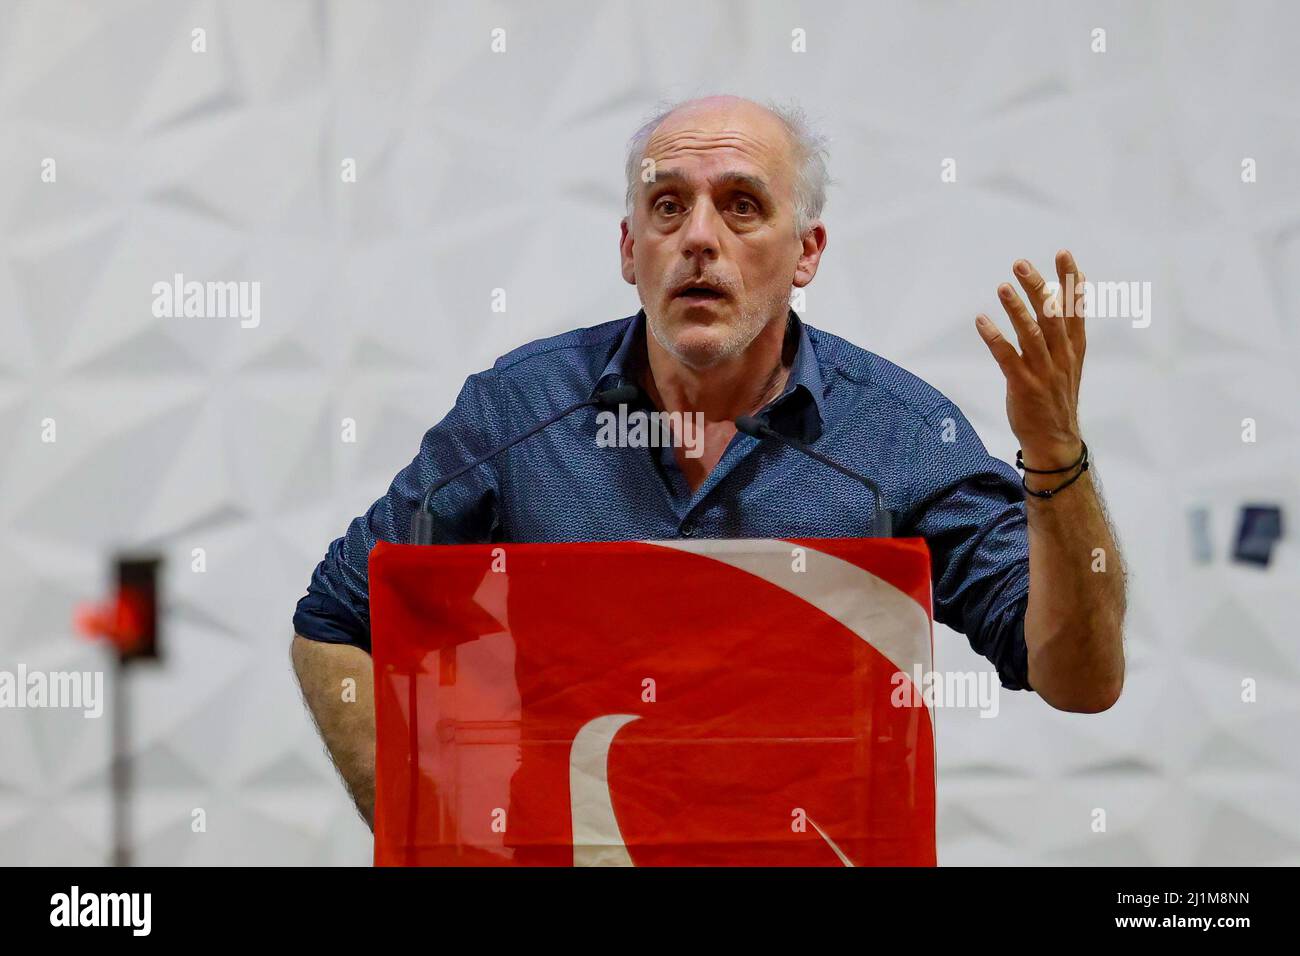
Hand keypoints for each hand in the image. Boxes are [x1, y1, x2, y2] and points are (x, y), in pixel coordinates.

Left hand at [975, 250, 1086, 471]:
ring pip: (1032, 334)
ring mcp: (1043, 372)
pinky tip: (982, 321)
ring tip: (1003, 286)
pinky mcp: (1024, 386)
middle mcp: (1061, 357)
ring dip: (1016, 309)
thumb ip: (1066, 334)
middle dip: (1038, 287)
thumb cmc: (1057, 399)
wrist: (1055, 441)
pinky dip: (994, 338)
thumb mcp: (1069, 364)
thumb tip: (1062, 300)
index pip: (1075, 309)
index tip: (1063, 254)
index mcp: (1073, 350)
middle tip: (1021, 264)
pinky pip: (1007, 358)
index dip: (1070, 281)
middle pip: (1052, 316)